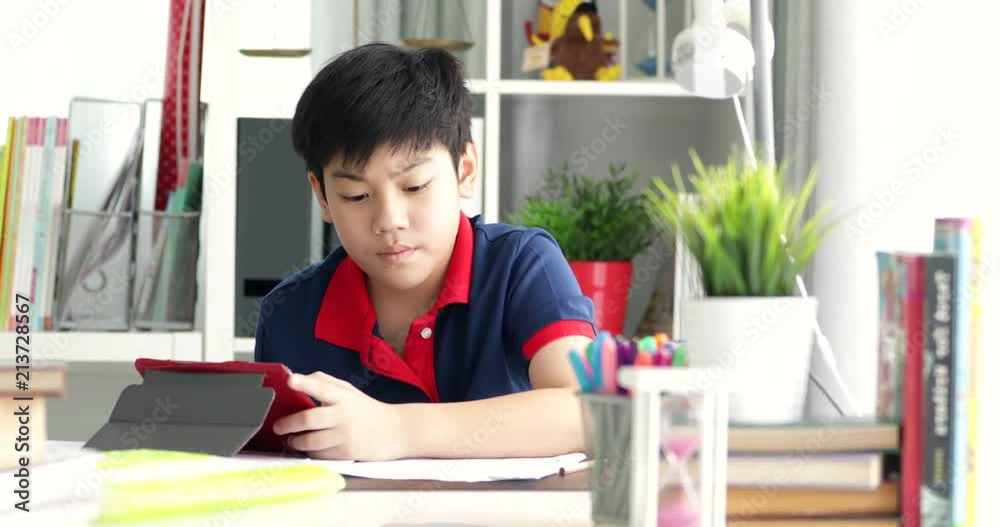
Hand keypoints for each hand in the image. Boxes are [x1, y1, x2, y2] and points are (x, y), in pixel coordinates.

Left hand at [273, 372, 405, 460]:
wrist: (393, 431)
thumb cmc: (366, 409)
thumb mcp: (349, 390)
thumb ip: (324, 382)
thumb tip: (298, 378)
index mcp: (343, 397)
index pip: (321, 387)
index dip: (304, 383)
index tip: (290, 380)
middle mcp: (343, 415)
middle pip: (309, 419)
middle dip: (288, 424)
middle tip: (277, 426)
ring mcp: (345, 436)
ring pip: (310, 441)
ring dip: (294, 441)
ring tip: (289, 439)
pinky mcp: (345, 453)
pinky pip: (319, 454)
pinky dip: (308, 452)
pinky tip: (305, 448)